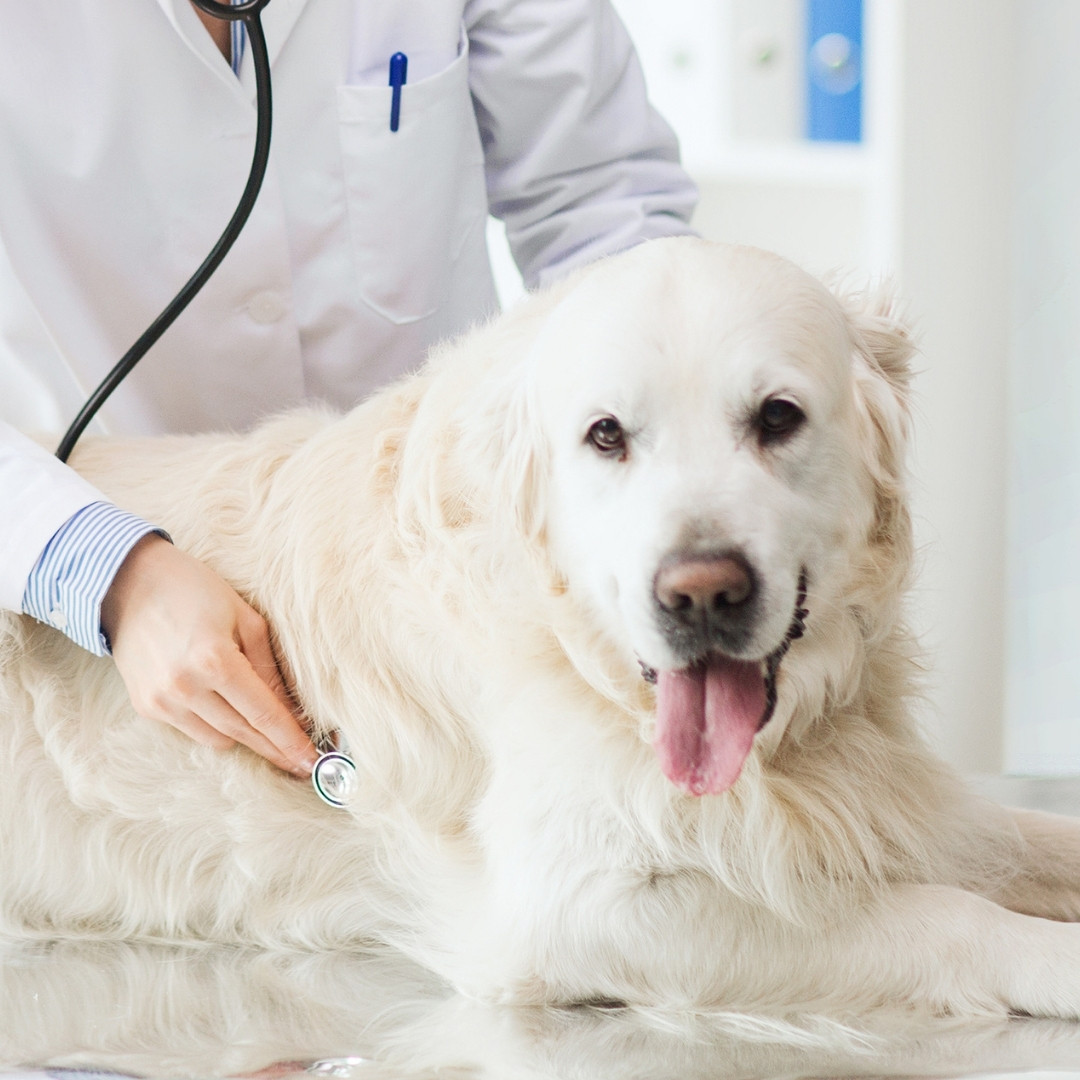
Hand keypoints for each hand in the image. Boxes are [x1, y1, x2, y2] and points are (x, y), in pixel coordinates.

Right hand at [100, 534, 317, 776]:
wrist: (128, 583)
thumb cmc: (196, 591)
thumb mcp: (246, 619)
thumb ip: (269, 668)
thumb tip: (292, 711)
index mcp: (215, 660)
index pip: (263, 714)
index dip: (290, 741)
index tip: (313, 762)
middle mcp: (185, 687)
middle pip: (243, 733)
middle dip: (275, 749)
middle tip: (302, 764)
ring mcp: (161, 701)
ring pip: (218, 739)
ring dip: (244, 736)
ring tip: (265, 729)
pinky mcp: (146, 707)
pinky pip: (192, 730)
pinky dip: (214, 725)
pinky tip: (225, 709)